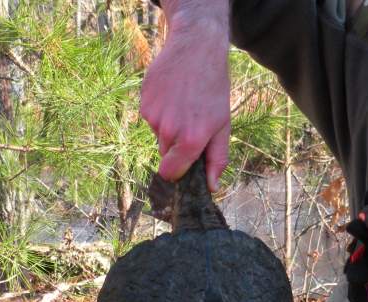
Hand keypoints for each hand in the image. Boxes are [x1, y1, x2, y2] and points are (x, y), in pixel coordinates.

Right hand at [140, 7, 230, 190]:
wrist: (196, 48)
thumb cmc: (214, 88)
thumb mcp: (223, 124)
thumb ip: (217, 158)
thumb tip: (212, 187)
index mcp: (190, 141)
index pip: (171, 173)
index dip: (177, 171)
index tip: (184, 161)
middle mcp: (169, 132)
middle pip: (165, 154)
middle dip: (176, 145)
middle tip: (191, 120)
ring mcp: (153, 117)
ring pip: (158, 134)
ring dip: (168, 125)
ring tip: (183, 103)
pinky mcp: (144, 103)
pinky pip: (150, 117)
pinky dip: (159, 110)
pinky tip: (172, 94)